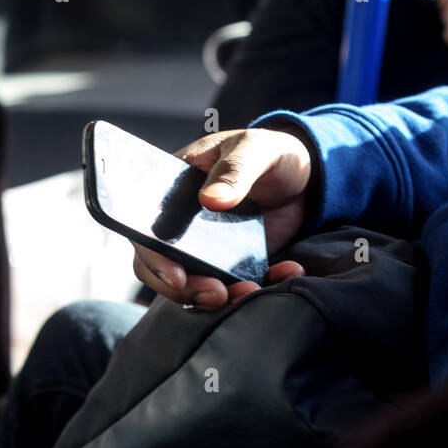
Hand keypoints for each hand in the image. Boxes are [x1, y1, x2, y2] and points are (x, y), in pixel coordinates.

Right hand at [132, 128, 311, 309]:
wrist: (302, 174)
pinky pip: (236, 286)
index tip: (177, 276)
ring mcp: (207, 249)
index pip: (145, 231)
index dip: (154, 258)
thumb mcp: (253, 149)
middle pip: (163, 270)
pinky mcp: (234, 263)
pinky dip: (258, 288)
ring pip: (195, 286)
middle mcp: (181, 226)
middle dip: (185, 290)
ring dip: (217, 298)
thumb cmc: (266, 151)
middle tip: (217, 294)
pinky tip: (286, 273)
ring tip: (249, 291)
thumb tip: (210, 199)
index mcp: (172, 193)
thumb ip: (234, 170)